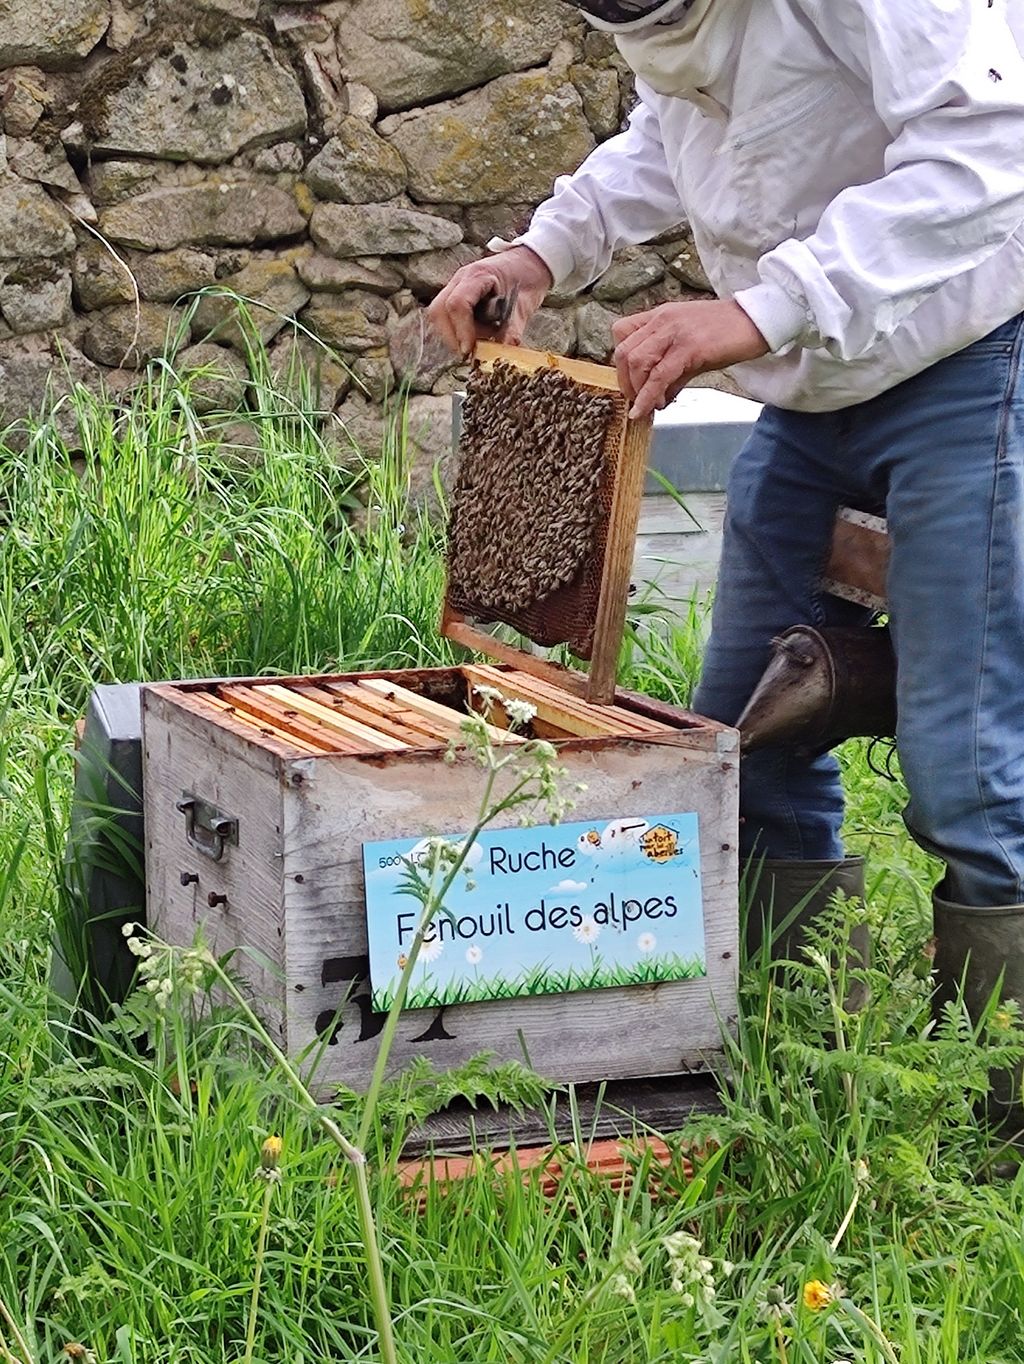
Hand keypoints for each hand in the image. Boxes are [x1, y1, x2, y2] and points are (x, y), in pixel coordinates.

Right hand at [427, 246, 553, 356]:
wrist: (529, 262)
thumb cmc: (527, 280)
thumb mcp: (524, 306)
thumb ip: (513, 329)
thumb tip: (505, 352)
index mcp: (478, 275)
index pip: (458, 304)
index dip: (461, 330)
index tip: (470, 350)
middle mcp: (461, 279)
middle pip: (439, 310)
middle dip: (452, 337)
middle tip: (470, 353)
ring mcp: (455, 286)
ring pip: (439, 314)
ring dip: (453, 335)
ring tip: (475, 344)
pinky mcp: (456, 295)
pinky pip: (446, 316)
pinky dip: (456, 331)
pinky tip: (474, 337)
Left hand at [612, 300, 768, 418]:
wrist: (757, 321)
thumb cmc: (727, 333)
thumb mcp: (691, 348)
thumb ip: (672, 372)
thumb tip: (659, 398)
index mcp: (661, 316)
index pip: (622, 332)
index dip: (619, 361)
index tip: (629, 380)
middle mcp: (663, 320)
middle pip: (624, 351)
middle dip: (625, 381)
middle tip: (635, 400)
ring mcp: (675, 332)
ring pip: (637, 362)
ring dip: (637, 390)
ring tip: (646, 406)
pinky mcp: (690, 348)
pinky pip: (659, 376)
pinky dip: (647, 396)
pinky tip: (645, 410)